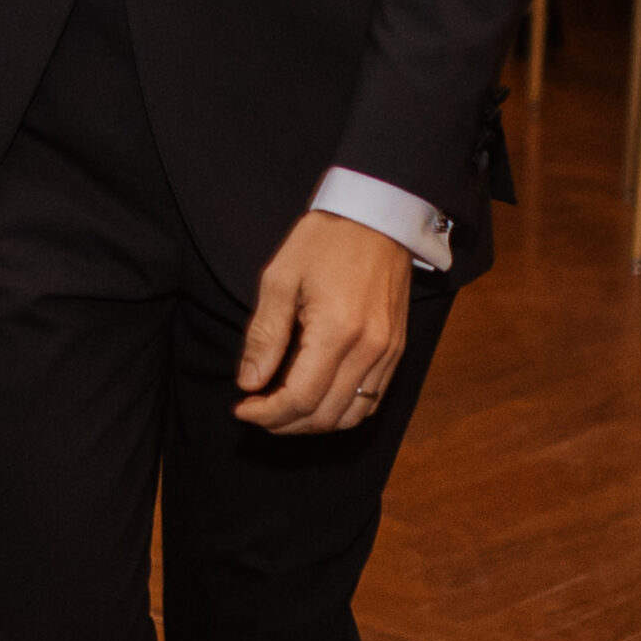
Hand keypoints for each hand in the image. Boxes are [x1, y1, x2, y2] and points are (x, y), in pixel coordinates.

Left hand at [234, 213, 412, 435]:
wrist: (378, 216)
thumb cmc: (325, 240)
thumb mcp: (280, 279)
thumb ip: (263, 336)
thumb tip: (250, 383)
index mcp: (338, 331)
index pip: (300, 398)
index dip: (267, 414)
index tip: (243, 408)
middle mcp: (370, 349)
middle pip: (325, 415)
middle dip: (285, 424)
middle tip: (257, 412)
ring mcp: (388, 352)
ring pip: (351, 416)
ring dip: (313, 423)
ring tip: (284, 412)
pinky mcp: (397, 349)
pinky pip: (372, 399)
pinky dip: (342, 411)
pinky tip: (317, 400)